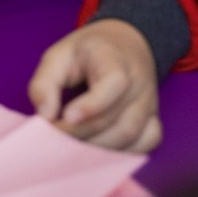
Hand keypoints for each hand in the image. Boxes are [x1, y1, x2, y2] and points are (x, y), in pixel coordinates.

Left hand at [29, 19, 161, 152]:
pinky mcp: (153, 117)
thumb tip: (46, 118)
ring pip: (130, 136)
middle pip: (118, 119)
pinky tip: (99, 149)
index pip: (115, 82)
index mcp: (114, 58)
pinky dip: (122, 153)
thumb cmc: (86, 53)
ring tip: (71, 147)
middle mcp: (139, 80)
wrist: (123, 43)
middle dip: (82, 135)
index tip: (66, 117)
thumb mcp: (58, 56)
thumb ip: (44, 84)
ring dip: (97, 148)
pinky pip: (146, 142)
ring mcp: (149, 101)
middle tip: (54, 139)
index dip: (92, 105)